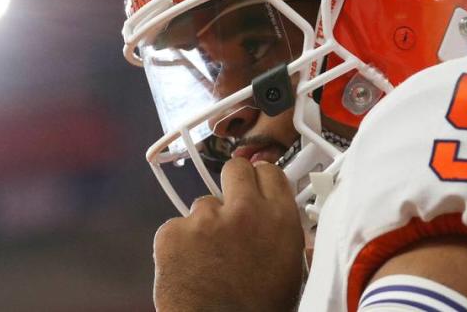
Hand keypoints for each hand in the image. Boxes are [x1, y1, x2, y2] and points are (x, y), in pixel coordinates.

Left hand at [153, 158, 304, 311]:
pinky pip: (176, 226)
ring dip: (206, 223)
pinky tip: (190, 266)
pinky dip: (180, 243)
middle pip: (235, 169)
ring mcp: (205, 219)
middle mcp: (245, 211)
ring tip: (210, 256)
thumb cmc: (258, 310)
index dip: (261, 180)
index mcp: (279, 220)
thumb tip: (291, 224)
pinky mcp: (173, 232)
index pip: (270, 172)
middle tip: (230, 206)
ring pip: (203, 203)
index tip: (256, 186)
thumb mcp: (293, 272)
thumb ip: (288, 236)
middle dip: (232, 183)